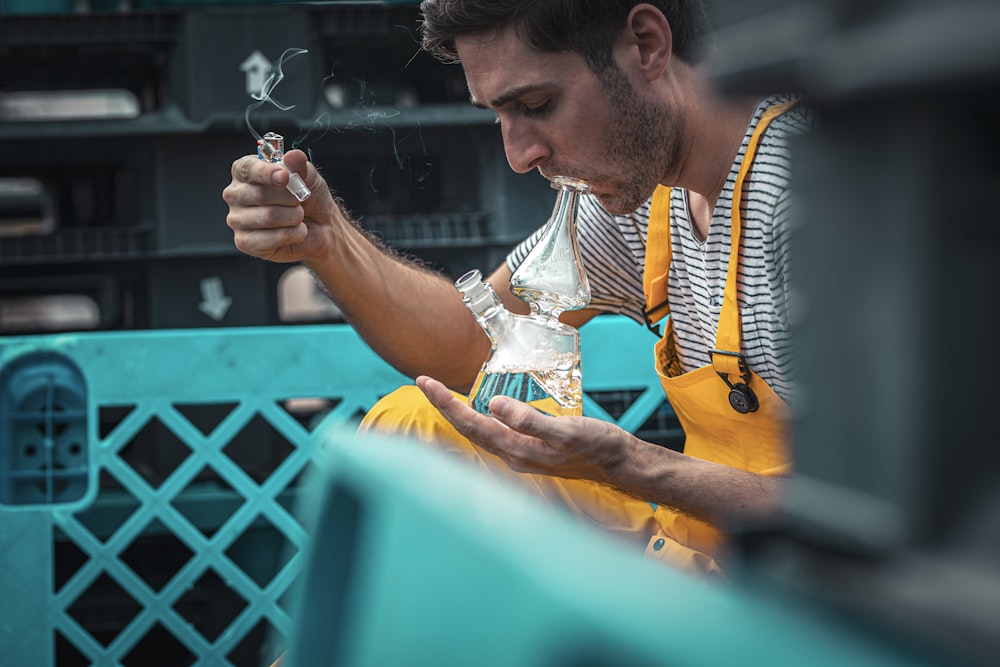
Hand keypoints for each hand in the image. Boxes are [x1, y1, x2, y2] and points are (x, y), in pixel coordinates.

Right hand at [222, 149, 340, 262]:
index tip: (285, 176)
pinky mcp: (244, 242)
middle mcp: (235, 194)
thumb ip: (299, 165)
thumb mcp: (309, 177)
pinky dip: (292, 235)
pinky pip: (269, 239)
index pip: (247, 169)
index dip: (266, 173)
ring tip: (298, 216)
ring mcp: (237, 219)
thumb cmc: (309, 199)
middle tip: (300, 201)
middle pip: (259, 194)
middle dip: (289, 198)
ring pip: (267, 217)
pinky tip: (295, 231)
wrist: (322, 227)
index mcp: (245, 172)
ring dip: (293, 217)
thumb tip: (293, 156)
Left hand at [415, 375, 629, 484]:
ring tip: (441, 393)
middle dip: (444, 406)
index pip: (471, 423)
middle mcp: (512, 455)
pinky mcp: (529, 449)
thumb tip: (495, 405)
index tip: (426, 382)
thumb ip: (530, 420)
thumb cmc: (595, 446)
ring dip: (458, 412)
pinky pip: (494, 432)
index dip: (446, 403)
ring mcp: (519, 454)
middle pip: (468, 428)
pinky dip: (479, 417)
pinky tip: (480, 408)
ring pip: (479, 432)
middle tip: (424, 382)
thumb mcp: (565, 430)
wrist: (617, 463)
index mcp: (515, 450)